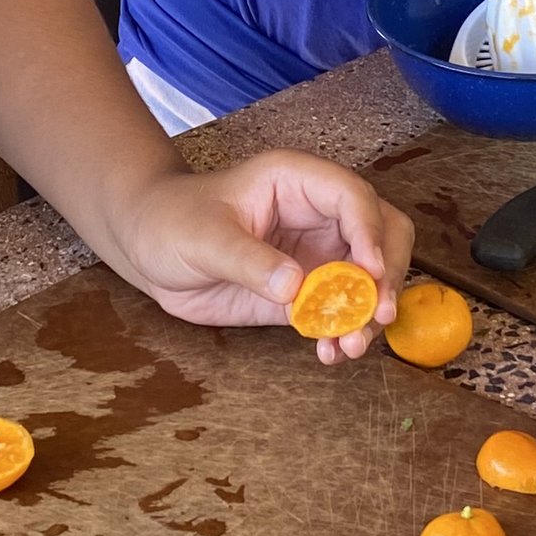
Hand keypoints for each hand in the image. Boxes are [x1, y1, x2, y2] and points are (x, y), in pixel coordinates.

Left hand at [112, 152, 413, 358]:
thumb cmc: (171, 220)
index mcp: (296, 182)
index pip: (352, 198)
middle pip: (381, 234)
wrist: (148, 247)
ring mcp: (317, 253)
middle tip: (378, 314)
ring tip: (350, 346)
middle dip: (387, 275)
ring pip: (370, 278)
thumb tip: (296, 287)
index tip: (369, 274)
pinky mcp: (306, 290)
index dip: (370, 233)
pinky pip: (341, 310)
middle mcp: (318, 215)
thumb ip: (249, 260)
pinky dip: (345, 332)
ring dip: (370, 312)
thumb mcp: (203, 237)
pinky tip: (331, 353)